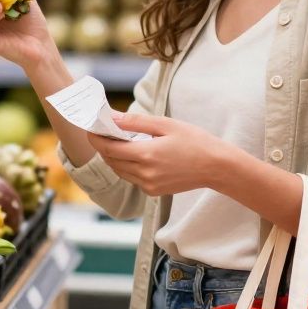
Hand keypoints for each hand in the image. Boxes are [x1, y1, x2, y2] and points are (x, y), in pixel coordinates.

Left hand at [88, 112, 241, 196]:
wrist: (217, 167)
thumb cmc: (195, 141)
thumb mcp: (166, 124)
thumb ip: (136, 122)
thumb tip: (112, 117)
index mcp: (147, 155)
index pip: (109, 148)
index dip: (96, 138)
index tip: (90, 127)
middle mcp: (145, 174)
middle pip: (111, 160)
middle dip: (103, 146)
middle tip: (101, 130)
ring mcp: (149, 185)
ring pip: (119, 171)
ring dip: (114, 156)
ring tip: (116, 140)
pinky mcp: (153, 192)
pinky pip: (131, 178)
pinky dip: (126, 166)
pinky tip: (133, 154)